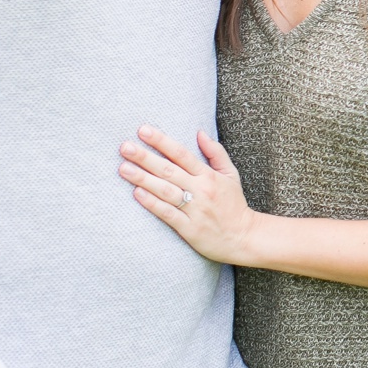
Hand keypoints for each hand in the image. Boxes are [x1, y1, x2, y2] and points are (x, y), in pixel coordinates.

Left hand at [120, 126, 262, 265]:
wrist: (244, 237)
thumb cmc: (234, 204)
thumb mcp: (230, 175)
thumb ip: (215, 153)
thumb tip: (199, 132)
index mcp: (209, 176)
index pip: (182, 154)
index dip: (162, 141)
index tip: (143, 130)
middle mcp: (201, 190)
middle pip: (169, 170)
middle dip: (145, 157)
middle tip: (125, 147)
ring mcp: (194, 210)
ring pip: (165, 190)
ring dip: (143, 178)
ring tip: (123, 168)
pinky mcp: (189, 228)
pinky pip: (168, 213)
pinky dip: (152, 203)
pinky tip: (137, 193)